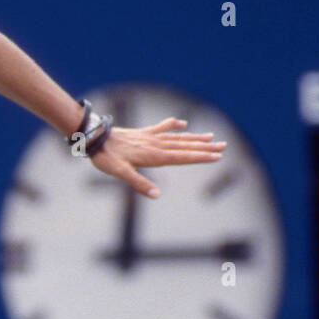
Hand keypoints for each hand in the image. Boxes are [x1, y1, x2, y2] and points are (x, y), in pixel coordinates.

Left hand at [90, 118, 224, 197]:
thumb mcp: (121, 174)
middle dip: (204, 148)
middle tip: (223, 146)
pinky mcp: (143, 133)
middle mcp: (155, 145)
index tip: (217, 157)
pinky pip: (162, 127)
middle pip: (184, 146)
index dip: (200, 157)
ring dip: (195, 137)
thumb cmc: (106, 157)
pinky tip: (182, 123)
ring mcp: (150, 137)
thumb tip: (157, 195)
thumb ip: (139, 184)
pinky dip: (173, 125)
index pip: (182, 157)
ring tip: (212, 137)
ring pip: (177, 137)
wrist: (94, 137)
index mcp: (153, 156)